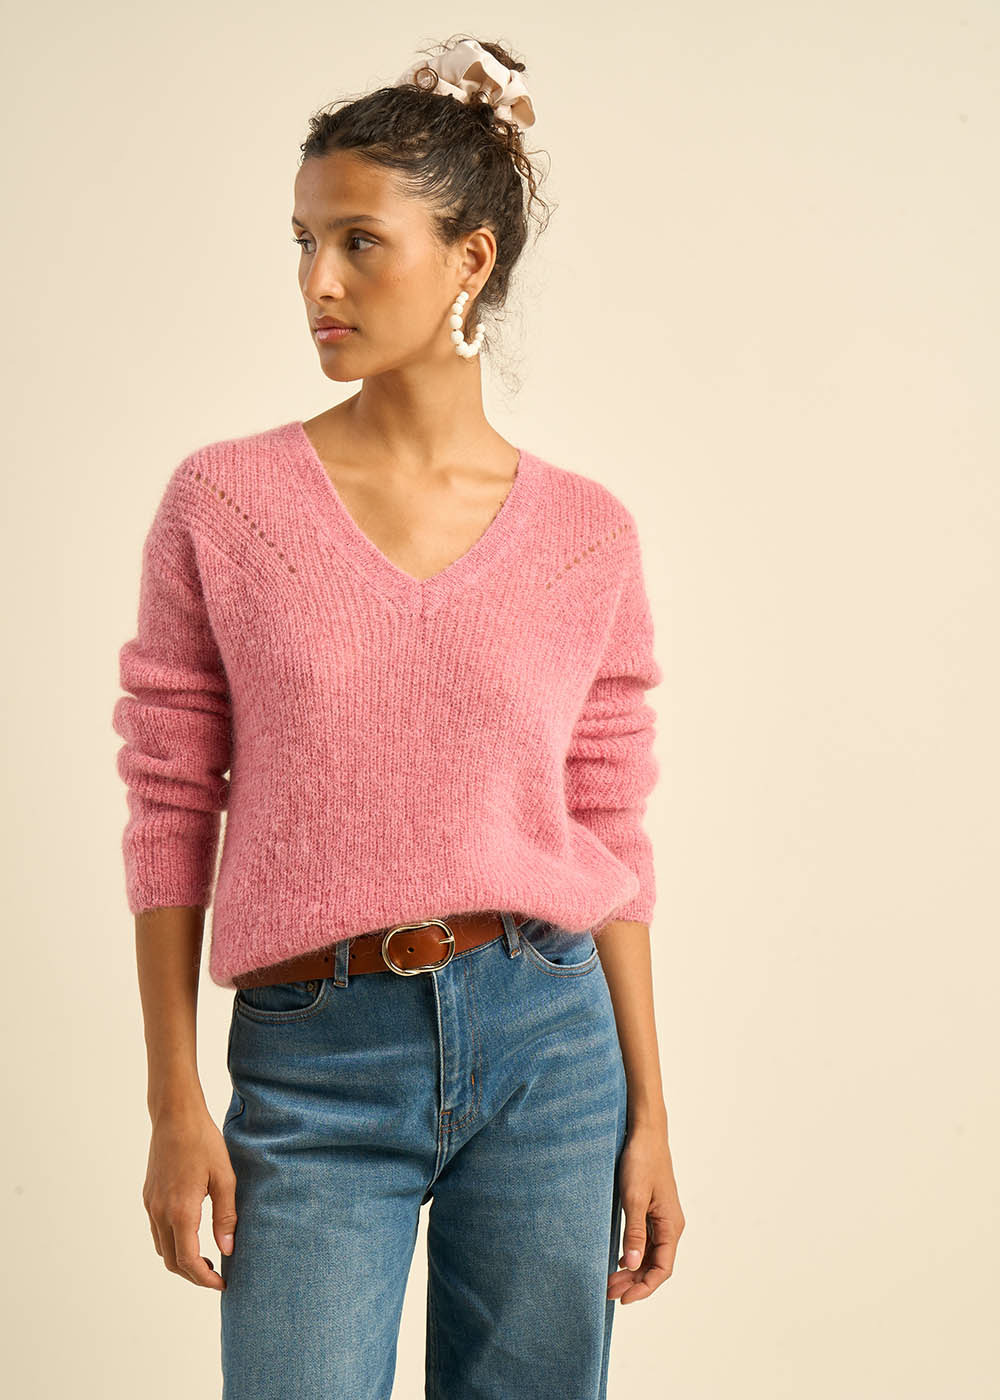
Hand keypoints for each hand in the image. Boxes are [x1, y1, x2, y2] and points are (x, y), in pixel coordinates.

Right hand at [143, 1104, 237, 1290]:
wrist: (175, 1116)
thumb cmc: (204, 1142)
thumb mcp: (224, 1178)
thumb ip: (225, 1217)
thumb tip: (228, 1250)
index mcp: (181, 1211)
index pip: (188, 1261)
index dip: (204, 1278)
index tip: (222, 1283)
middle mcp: (160, 1212)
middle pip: (171, 1261)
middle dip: (193, 1275)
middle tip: (216, 1275)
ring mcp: (151, 1205)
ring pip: (162, 1248)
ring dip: (181, 1260)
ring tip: (206, 1257)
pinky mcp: (148, 1196)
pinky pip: (157, 1231)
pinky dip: (172, 1243)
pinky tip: (191, 1234)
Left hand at [607, 1118, 683, 1304]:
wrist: (645, 1132)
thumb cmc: (642, 1161)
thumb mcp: (634, 1197)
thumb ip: (634, 1232)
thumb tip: (632, 1265)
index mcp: (671, 1225)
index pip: (662, 1269)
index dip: (643, 1288)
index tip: (623, 1299)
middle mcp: (671, 1225)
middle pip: (656, 1265)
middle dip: (634, 1282)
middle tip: (608, 1291)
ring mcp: (663, 1218)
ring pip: (650, 1254)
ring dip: (632, 1269)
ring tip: (610, 1280)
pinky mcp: (653, 1210)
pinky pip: (647, 1241)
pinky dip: (633, 1254)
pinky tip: (619, 1259)